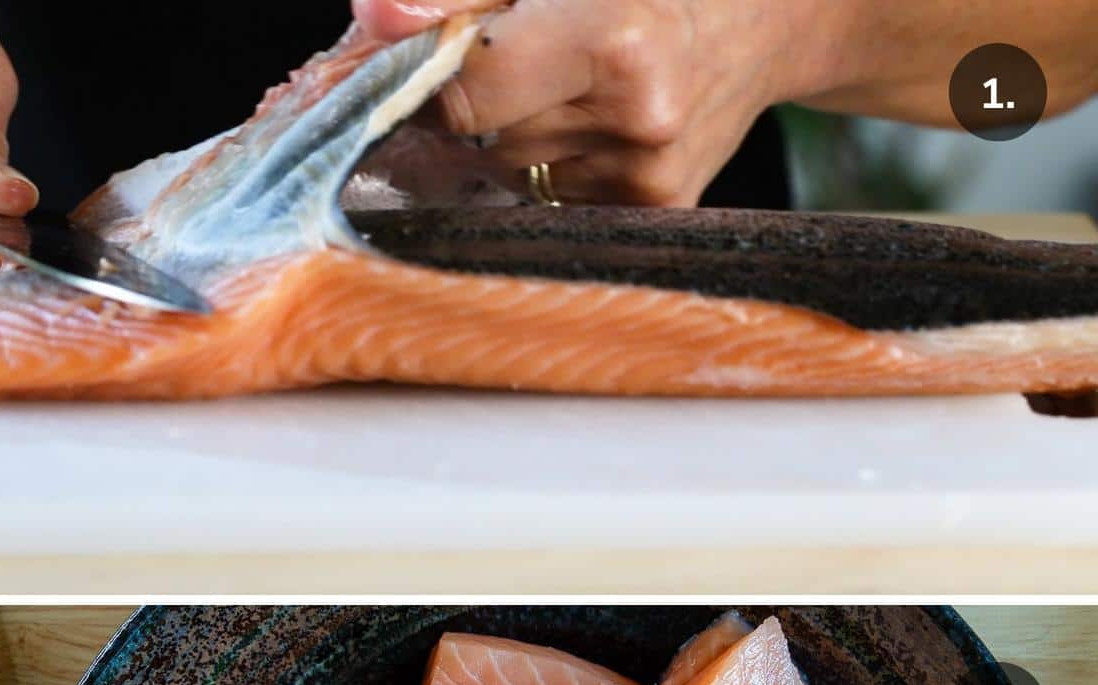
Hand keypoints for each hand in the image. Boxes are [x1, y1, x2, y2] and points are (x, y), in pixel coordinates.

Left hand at [354, 0, 818, 206]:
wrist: (766, 17)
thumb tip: (371, 20)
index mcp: (613, 43)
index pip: (468, 95)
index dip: (438, 78)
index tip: (439, 60)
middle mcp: (638, 124)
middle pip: (490, 141)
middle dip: (483, 104)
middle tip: (531, 57)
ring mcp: (650, 182)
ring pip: (520, 174)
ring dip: (521, 133)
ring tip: (577, 85)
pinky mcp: (658, 213)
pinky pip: (559, 198)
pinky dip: (558, 162)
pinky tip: (599, 125)